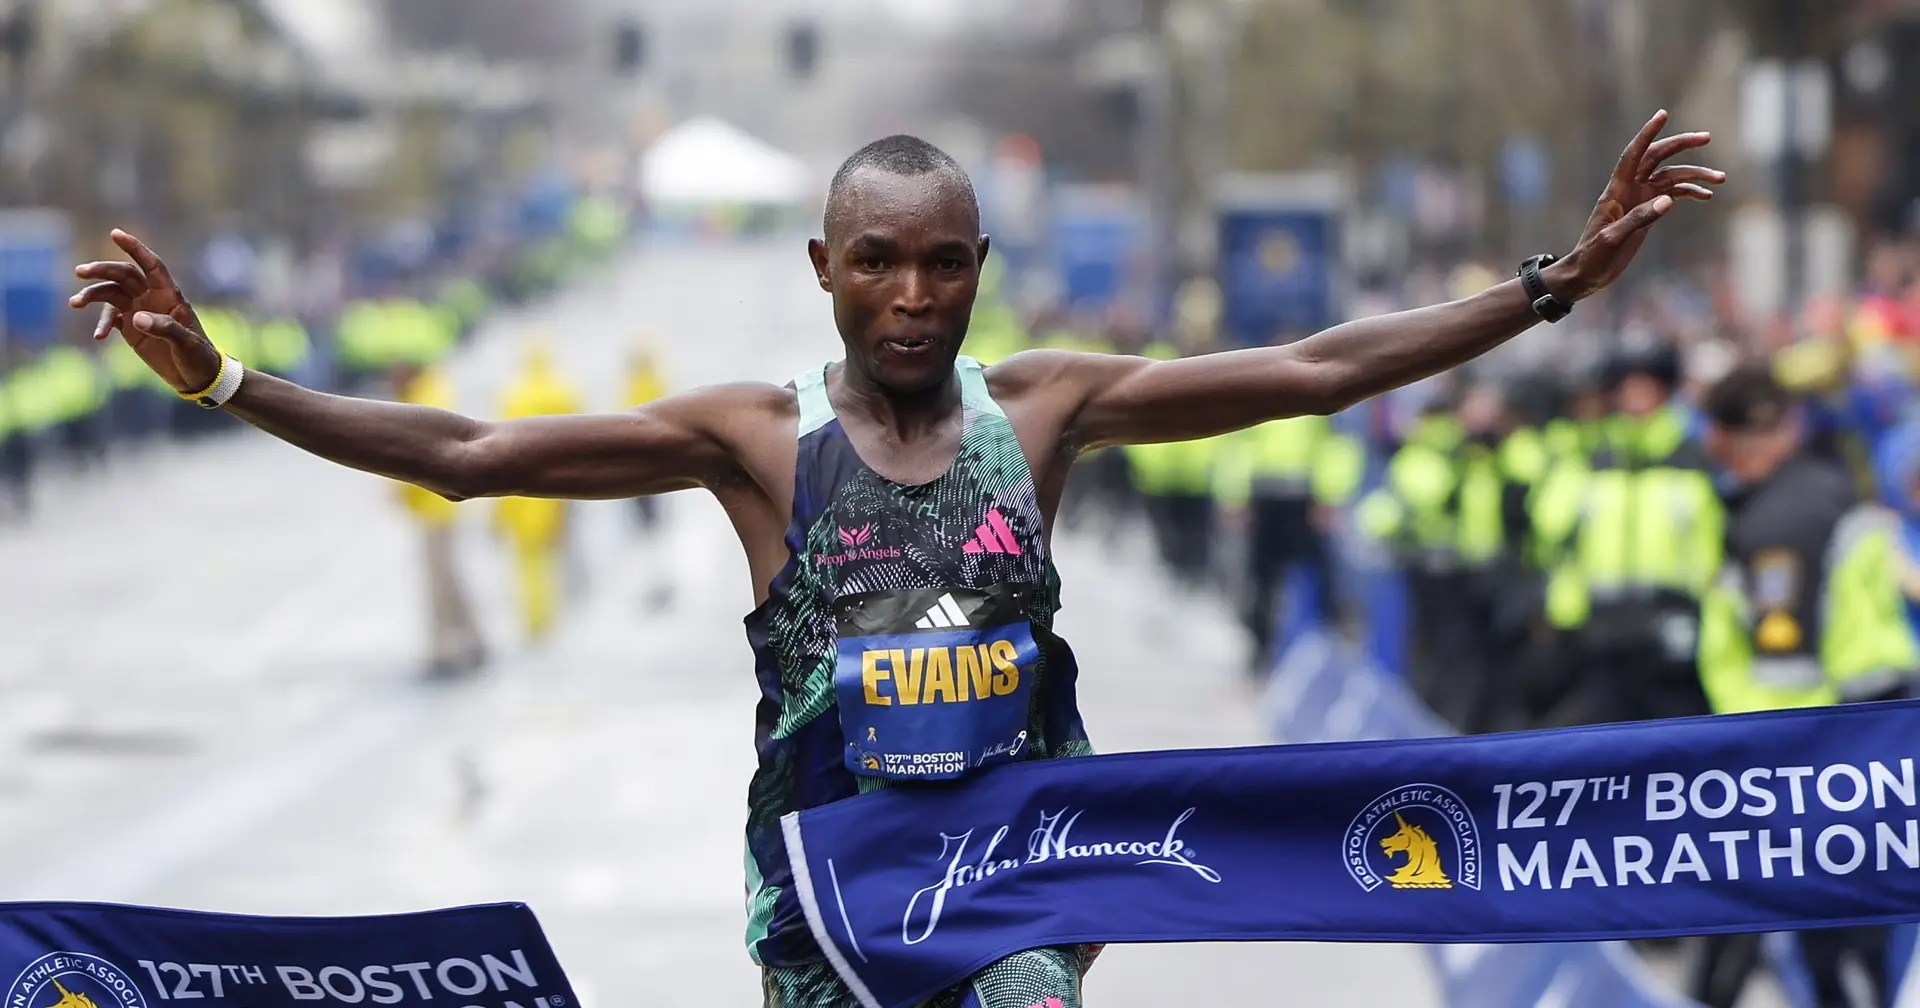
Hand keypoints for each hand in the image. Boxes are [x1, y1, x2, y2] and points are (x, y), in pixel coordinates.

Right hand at [68, 230, 219, 393]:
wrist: (198, 377)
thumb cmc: (199, 357)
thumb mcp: (186, 343)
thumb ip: (165, 328)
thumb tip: (136, 318)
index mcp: (170, 295)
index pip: (151, 266)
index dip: (135, 248)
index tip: (115, 233)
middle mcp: (152, 298)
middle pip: (123, 275)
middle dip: (102, 270)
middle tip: (80, 272)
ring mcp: (140, 312)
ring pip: (111, 293)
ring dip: (92, 295)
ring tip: (74, 303)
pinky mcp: (132, 329)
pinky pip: (111, 318)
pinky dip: (102, 324)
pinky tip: (98, 337)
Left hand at [1546, 110, 1723, 302]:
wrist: (1586, 274)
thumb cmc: (1592, 257)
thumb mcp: (1612, 240)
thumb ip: (1638, 220)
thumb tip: (1668, 201)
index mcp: (1616, 191)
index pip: (1633, 155)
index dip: (1647, 134)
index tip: (1663, 114)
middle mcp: (1629, 189)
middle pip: (1657, 157)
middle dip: (1681, 145)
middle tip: (1707, 137)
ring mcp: (1639, 199)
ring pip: (1670, 176)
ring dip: (1695, 174)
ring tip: (1720, 179)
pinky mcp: (1646, 212)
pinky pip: (1672, 194)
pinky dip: (1689, 192)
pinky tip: (1706, 196)